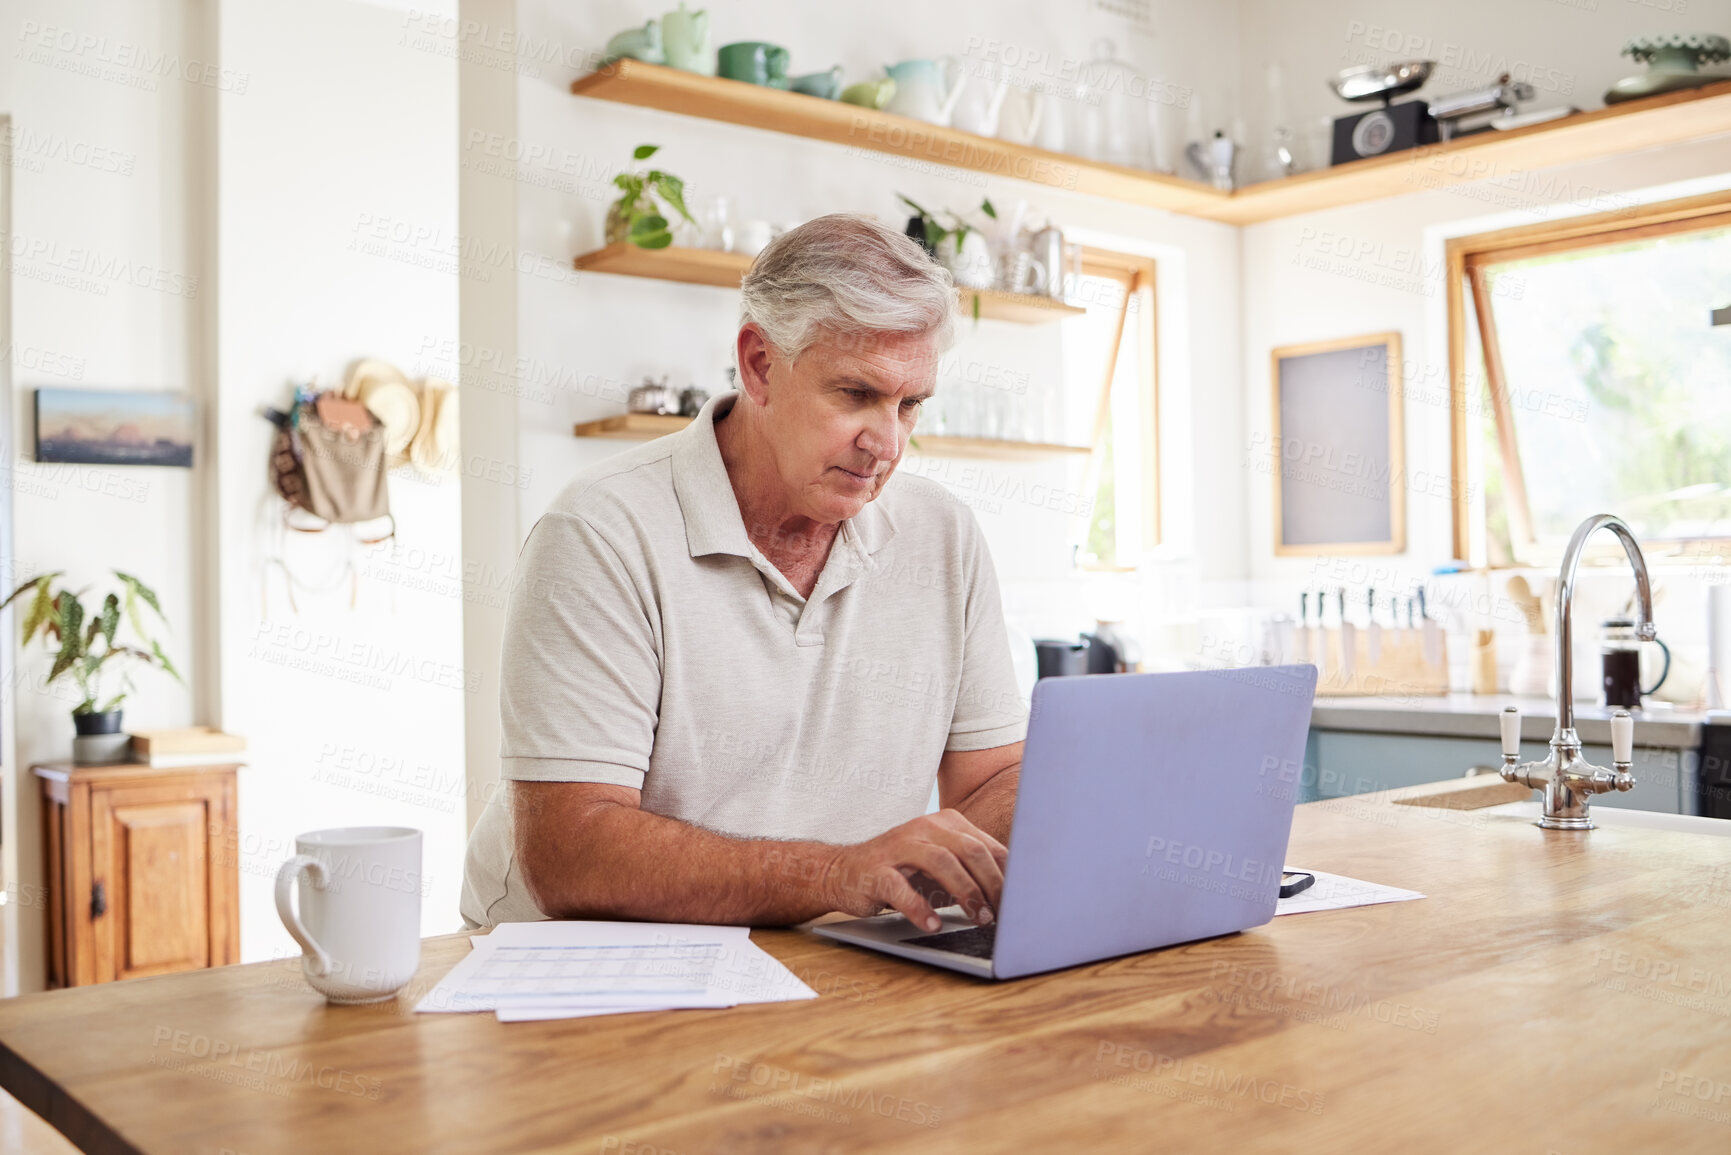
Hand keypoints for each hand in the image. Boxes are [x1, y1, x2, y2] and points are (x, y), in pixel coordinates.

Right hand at [824, 809, 1006, 932]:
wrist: (843, 871)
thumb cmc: (901, 871)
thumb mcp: (940, 865)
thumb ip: (971, 871)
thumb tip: (1013, 894)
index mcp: (946, 823)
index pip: (988, 846)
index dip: (1008, 875)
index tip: (1023, 902)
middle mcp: (924, 828)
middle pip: (970, 850)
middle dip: (992, 884)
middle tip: (1003, 914)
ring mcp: (898, 847)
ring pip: (941, 862)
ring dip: (965, 893)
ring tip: (979, 918)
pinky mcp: (875, 870)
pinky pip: (900, 887)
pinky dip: (920, 907)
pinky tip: (933, 925)